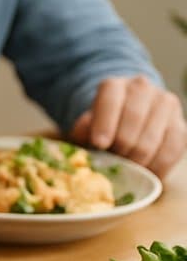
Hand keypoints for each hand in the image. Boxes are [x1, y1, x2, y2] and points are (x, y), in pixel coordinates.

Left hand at [71, 75, 186, 176]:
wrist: (128, 117)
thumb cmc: (103, 124)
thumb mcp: (87, 124)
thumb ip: (84, 132)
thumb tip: (91, 144)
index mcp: (114, 85)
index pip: (110, 101)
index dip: (105, 123)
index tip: (99, 144)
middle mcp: (142, 88)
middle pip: (134, 119)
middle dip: (122, 145)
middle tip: (114, 163)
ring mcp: (165, 104)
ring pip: (153, 136)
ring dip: (139, 159)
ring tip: (129, 170)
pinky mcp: (181, 124)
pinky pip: (172, 149)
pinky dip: (159, 166)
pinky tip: (148, 175)